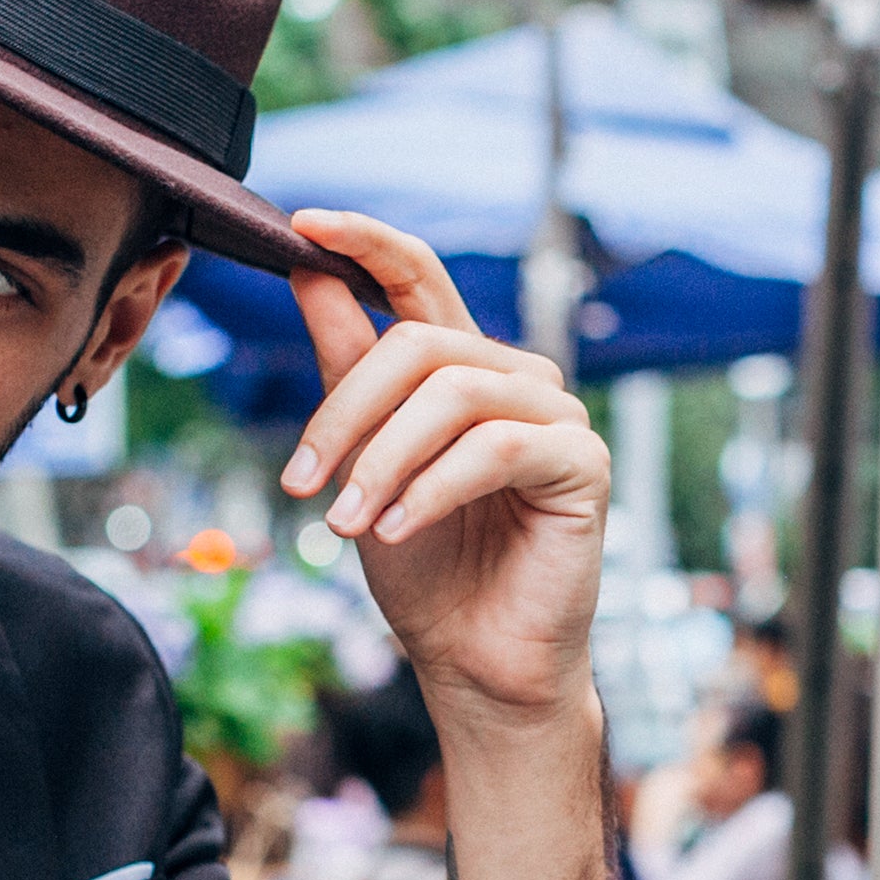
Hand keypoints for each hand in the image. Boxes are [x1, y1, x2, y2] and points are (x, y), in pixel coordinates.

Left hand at [283, 211, 610, 717]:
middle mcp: (513, 377)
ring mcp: (554, 414)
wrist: (471, 655)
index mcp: (459, 368)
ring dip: (380, 461)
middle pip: (416, 342)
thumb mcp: (360, 461)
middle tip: (298, 484)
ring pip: (451, 393)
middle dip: (342, 413)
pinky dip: (430, 490)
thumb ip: (344, 368)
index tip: (302, 224)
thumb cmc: (422, 565)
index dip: (365, 242)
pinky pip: (493, 448)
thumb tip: (310, 275)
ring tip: (343, 525)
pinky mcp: (581, 462)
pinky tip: (395, 531)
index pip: (418, 276)